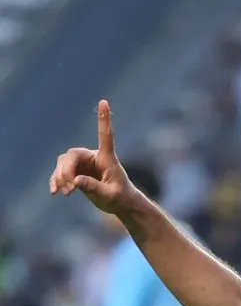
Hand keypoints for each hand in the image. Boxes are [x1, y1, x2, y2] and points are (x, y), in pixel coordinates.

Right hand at [49, 100, 138, 215]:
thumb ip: (94, 188)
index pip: (105, 136)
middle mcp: (93, 156)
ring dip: (61, 177)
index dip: (103, 119)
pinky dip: (56, 181)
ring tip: (66, 192)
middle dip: (67, 170)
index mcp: (107, 158)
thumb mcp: (110, 196)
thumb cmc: (120, 198)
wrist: (119, 204)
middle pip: (72, 155)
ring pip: (63, 162)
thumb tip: (76, 181)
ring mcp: (83, 163)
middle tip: (69, 186)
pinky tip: (55, 192)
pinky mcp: (76, 172)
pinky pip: (60, 172)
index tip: (104, 102)